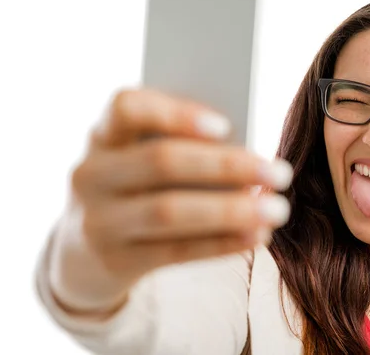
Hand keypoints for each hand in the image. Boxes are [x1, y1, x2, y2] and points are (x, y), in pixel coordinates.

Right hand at [47, 88, 292, 315]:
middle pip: (161, 162)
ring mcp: (98, 220)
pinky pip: (174, 251)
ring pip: (169, 211)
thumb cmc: (138, 186)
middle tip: (281, 173)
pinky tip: (256, 236)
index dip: (175, 114)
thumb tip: (248, 152)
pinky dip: (221, 242)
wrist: (88, 249)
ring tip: (278, 209)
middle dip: (227, 166)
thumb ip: (182, 146)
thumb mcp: (143, 157)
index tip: (226, 125)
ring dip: (232, 210)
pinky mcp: (115, 261)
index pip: (127, 108)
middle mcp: (91, 174)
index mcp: (103, 134)